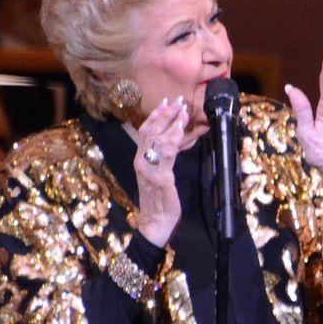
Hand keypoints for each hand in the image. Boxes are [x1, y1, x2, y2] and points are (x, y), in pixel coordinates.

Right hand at [134, 96, 188, 246]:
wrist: (156, 224)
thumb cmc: (160, 200)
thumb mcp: (160, 174)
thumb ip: (163, 158)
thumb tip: (175, 139)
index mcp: (140, 159)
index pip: (145, 131)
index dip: (155, 115)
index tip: (165, 102)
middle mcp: (141, 161)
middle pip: (151, 130)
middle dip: (165, 113)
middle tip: (177, 99)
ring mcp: (148, 168)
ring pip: (158, 138)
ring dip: (171, 122)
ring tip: (182, 110)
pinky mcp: (160, 176)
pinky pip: (166, 153)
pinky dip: (174, 138)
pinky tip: (181, 130)